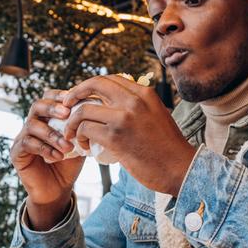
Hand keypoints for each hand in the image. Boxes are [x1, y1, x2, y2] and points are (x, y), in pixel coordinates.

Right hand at [11, 89, 84, 229]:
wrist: (56, 190)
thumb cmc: (68, 165)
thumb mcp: (79, 144)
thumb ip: (82, 128)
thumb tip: (95, 112)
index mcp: (47, 118)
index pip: (48, 98)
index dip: (59, 96)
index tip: (73, 100)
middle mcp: (32, 124)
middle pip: (37, 105)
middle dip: (53, 108)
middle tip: (67, 114)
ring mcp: (22, 137)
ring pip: (32, 125)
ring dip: (52, 134)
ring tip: (68, 146)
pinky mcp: (16, 152)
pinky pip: (28, 144)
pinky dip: (45, 149)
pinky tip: (58, 157)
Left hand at [62, 76, 196, 195]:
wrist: (180, 169)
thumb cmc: (167, 148)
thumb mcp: (156, 116)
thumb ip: (138, 107)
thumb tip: (113, 106)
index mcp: (144, 93)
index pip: (110, 79)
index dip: (91, 86)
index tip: (82, 98)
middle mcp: (134, 100)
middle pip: (94, 84)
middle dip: (75, 94)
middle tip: (66, 106)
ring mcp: (124, 117)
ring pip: (84, 109)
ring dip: (73, 123)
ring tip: (74, 135)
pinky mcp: (115, 136)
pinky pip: (85, 129)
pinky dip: (80, 137)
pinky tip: (85, 146)